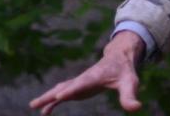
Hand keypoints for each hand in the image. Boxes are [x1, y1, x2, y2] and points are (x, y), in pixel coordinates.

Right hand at [29, 31, 144, 114]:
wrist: (118, 59)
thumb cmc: (124, 72)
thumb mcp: (130, 83)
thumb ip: (130, 95)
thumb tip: (136, 108)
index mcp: (93, 77)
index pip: (80, 84)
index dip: (71, 90)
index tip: (60, 95)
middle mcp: (82, 79)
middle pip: (63, 87)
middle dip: (50, 95)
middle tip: (35, 103)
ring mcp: (78, 83)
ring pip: (58, 90)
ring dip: (46, 98)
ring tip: (33, 106)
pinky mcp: (77, 88)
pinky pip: (62, 95)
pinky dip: (52, 102)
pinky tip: (45, 112)